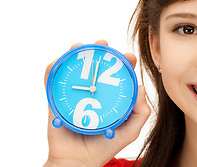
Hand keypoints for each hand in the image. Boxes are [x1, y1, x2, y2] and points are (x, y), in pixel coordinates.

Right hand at [44, 40, 150, 166]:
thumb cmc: (105, 146)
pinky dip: (52, 71)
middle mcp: (93, 91)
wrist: (79, 161)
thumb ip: (141, 112)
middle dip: (99, 51)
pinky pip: (52, 83)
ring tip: (79, 47)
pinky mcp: (57, 101)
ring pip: (74, 69)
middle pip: (95, 66)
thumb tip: (141, 86)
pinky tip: (56, 64)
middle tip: (103, 45)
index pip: (118, 75)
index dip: (124, 63)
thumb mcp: (130, 130)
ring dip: (74, 54)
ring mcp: (74, 94)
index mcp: (110, 96)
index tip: (128, 56)